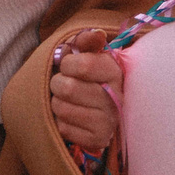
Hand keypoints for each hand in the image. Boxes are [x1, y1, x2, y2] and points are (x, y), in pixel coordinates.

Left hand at [50, 26, 121, 153]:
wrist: (94, 108)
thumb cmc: (85, 76)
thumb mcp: (86, 54)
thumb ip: (86, 41)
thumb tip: (96, 34)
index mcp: (115, 72)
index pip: (83, 65)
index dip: (67, 63)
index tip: (68, 66)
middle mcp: (117, 98)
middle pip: (68, 88)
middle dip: (57, 83)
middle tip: (63, 83)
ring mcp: (109, 122)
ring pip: (62, 109)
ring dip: (57, 102)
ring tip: (67, 100)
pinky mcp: (98, 140)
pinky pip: (64, 128)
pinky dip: (61, 121)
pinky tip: (72, 116)